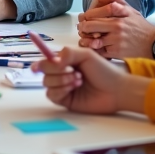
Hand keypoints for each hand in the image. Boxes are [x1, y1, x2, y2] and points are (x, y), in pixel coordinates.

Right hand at [33, 46, 147, 114]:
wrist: (116, 90)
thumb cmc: (104, 71)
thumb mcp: (86, 55)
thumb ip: (67, 53)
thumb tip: (53, 60)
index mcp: (66, 61)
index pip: (46, 59)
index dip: (40, 61)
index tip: (38, 65)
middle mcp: (62, 73)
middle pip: (44, 71)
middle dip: (55, 70)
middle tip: (71, 70)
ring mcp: (63, 87)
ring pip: (47, 83)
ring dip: (61, 80)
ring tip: (78, 80)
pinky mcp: (65, 100)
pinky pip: (52, 95)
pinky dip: (60, 90)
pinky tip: (73, 88)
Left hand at [77, 0, 152, 59]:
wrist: (154, 43)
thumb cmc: (141, 27)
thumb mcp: (131, 11)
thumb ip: (120, 3)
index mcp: (118, 16)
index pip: (93, 14)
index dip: (85, 17)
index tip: (84, 18)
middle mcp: (116, 28)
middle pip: (90, 27)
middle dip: (83, 28)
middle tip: (82, 29)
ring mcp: (116, 41)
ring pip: (93, 41)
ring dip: (87, 40)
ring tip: (86, 39)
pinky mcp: (117, 53)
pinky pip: (100, 52)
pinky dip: (95, 50)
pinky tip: (95, 47)